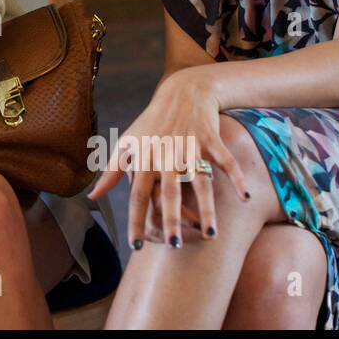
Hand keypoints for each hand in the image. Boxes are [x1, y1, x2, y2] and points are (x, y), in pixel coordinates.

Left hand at [91, 67, 247, 249]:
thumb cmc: (151, 123)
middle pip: (169, 192)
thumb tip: (92, 197)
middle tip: (173, 245)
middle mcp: (166, 155)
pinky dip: (237, 178)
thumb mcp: (127, 143)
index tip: (136, 246)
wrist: (181, 92)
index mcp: (145, 159)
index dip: (136, 220)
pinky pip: (225, 161)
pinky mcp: (210, 139)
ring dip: (206, 209)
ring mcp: (190, 147)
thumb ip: (112, 172)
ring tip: (210, 235)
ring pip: (199, 182)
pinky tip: (245, 199)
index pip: (137, 195)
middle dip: (171, 219)